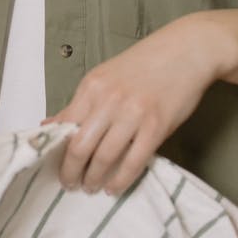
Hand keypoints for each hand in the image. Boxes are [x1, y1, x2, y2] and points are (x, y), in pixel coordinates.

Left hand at [46, 14, 237, 195]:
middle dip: (71, 172)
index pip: (65, 127)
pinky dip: (121, 180)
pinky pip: (133, 162)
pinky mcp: (156, 127)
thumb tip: (50, 124)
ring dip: (94, 179)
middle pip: (80, 147)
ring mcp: (133, 114)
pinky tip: (114, 187)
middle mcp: (108, 100)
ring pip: (104, 158)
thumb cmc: (145, 64)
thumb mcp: (104, 76)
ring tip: (92, 187)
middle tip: (71, 184)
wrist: (186, 50)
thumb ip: (80, 103)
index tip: (56, 166)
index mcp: (92, 86)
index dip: (57, 152)